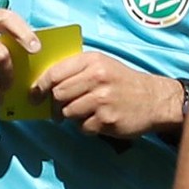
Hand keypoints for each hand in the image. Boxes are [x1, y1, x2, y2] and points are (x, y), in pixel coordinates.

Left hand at [31, 52, 181, 137]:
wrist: (155, 99)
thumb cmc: (123, 81)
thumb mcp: (102, 65)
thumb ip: (76, 70)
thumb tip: (44, 83)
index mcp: (92, 61)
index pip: (55, 73)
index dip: (40, 86)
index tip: (34, 95)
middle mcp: (97, 78)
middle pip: (58, 94)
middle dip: (54, 105)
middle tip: (57, 110)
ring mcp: (102, 100)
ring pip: (68, 112)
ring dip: (70, 117)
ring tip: (84, 113)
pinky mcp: (107, 120)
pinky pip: (82, 127)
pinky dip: (86, 127)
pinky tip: (98, 120)